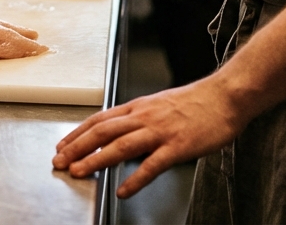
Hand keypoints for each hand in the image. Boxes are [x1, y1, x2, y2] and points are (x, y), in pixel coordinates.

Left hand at [52, 77, 245, 197]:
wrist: (225, 96)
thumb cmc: (196, 102)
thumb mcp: (159, 105)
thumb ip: (139, 119)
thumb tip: (120, 134)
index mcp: (139, 107)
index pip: (100, 120)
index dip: (77, 133)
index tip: (62, 146)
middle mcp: (144, 117)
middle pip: (103, 132)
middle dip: (77, 147)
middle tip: (60, 162)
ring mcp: (160, 131)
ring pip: (121, 146)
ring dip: (96, 160)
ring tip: (79, 173)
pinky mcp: (178, 146)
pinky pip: (152, 164)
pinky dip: (135, 179)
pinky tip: (123, 190)